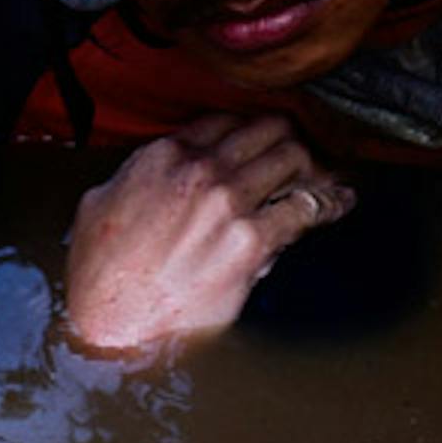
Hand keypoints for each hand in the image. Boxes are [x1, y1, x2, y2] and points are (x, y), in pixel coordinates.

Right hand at [60, 114, 353, 353]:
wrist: (112, 322)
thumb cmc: (101, 273)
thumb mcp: (101, 205)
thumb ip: (132, 179)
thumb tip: (150, 176)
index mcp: (163, 155)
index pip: (224, 120)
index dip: (249, 129)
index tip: (262, 141)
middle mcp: (199, 169)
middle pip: (266, 130)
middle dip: (288, 139)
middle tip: (301, 156)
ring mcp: (227, 202)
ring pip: (292, 158)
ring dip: (312, 167)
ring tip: (325, 179)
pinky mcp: (251, 243)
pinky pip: (305, 208)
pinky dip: (329, 203)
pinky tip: (340, 204)